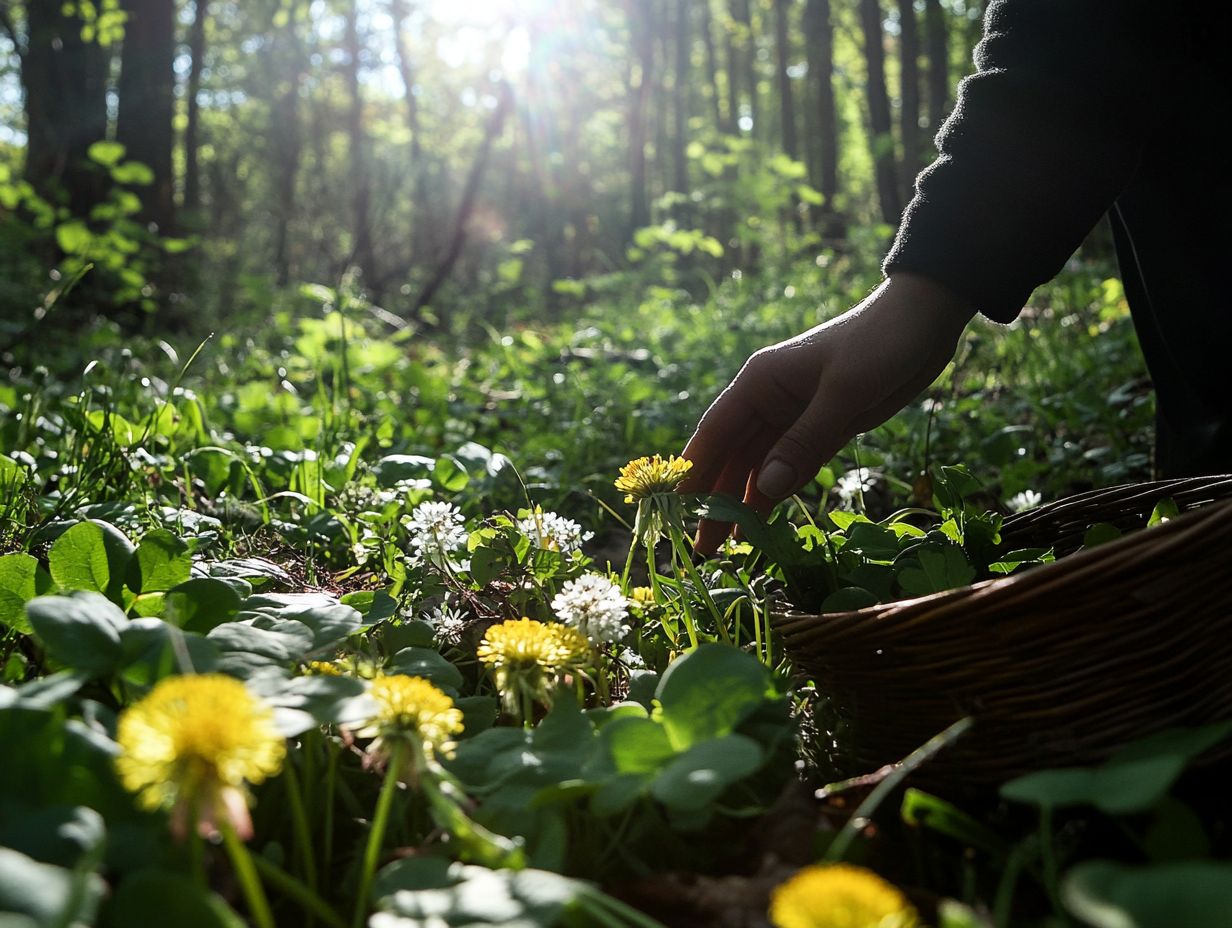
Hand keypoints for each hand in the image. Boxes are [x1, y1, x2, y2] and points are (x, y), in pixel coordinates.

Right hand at [679, 272, 975, 554]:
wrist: (925, 320)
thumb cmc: (880, 343)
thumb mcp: (844, 392)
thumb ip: (805, 441)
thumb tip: (765, 491)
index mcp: (760, 382)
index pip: (715, 433)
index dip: (694, 473)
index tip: (675, 511)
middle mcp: (768, 400)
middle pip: (732, 456)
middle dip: (715, 499)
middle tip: (703, 547)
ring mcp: (794, 416)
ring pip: (758, 466)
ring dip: (743, 502)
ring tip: (730, 545)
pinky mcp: (822, 428)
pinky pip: (790, 465)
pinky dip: (776, 492)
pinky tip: (764, 520)